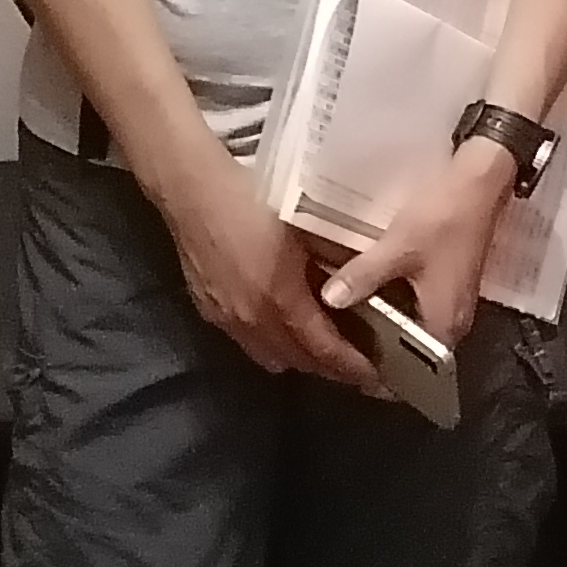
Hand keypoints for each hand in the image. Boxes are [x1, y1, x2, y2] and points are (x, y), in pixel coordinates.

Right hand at [155, 147, 376, 385]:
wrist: (191, 188)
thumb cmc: (251, 199)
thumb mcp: (304, 226)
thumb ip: (336, 258)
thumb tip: (366, 279)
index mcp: (280, 299)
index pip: (323, 349)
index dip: (352, 367)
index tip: (375, 378)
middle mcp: (252, 320)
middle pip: (299, 361)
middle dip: (330, 369)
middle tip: (356, 365)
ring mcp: (226, 319)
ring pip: (271, 357)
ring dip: (299, 359)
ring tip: (322, 349)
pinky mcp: (208, 311)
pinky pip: (247, 342)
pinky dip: (271, 343)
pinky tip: (280, 324)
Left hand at [317, 138, 518, 349]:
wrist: (480, 183)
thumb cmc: (444, 219)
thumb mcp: (398, 247)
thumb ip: (362, 277)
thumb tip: (329, 300)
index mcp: (443, 326)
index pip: (407, 368)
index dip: (375, 367)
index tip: (341, 359)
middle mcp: (452, 324)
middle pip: (407, 347)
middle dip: (373, 341)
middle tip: (332, 334)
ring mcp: (451, 304)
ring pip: (409, 325)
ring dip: (381, 320)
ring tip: (341, 313)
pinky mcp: (448, 286)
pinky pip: (415, 307)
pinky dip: (392, 303)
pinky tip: (365, 288)